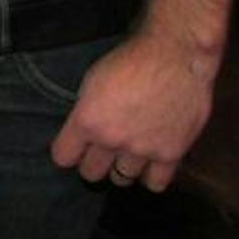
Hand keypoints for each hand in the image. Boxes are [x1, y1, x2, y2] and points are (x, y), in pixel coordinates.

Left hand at [49, 30, 218, 192]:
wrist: (174, 55)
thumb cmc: (130, 60)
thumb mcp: (91, 82)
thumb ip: (85, 112)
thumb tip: (81, 133)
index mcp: (87, 121)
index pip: (63, 157)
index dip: (68, 152)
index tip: (74, 148)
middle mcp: (112, 140)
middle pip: (91, 173)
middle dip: (93, 163)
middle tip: (101, 152)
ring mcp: (143, 149)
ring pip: (122, 178)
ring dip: (122, 168)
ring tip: (127, 156)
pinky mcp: (171, 153)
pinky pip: (156, 183)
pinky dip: (151, 177)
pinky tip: (150, 165)